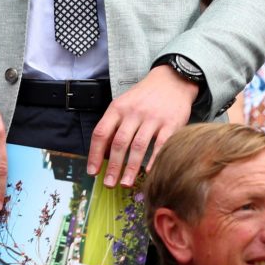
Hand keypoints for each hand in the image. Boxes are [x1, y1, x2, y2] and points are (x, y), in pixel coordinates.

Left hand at [87, 65, 197, 187]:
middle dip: (113, 166)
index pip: (101, 133)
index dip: (95, 154)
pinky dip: (154, 160)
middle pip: (119, 143)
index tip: (93, 172)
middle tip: (109, 184)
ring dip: (131, 168)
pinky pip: (161, 145)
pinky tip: (148, 173)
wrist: (171, 80)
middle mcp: (134, 112)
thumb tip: (103, 153)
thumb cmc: (144, 96)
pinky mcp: (171, 123)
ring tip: (125, 184)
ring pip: (139, 146)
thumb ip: (114, 125)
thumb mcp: (124, 104)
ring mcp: (153, 118)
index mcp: (118, 108)